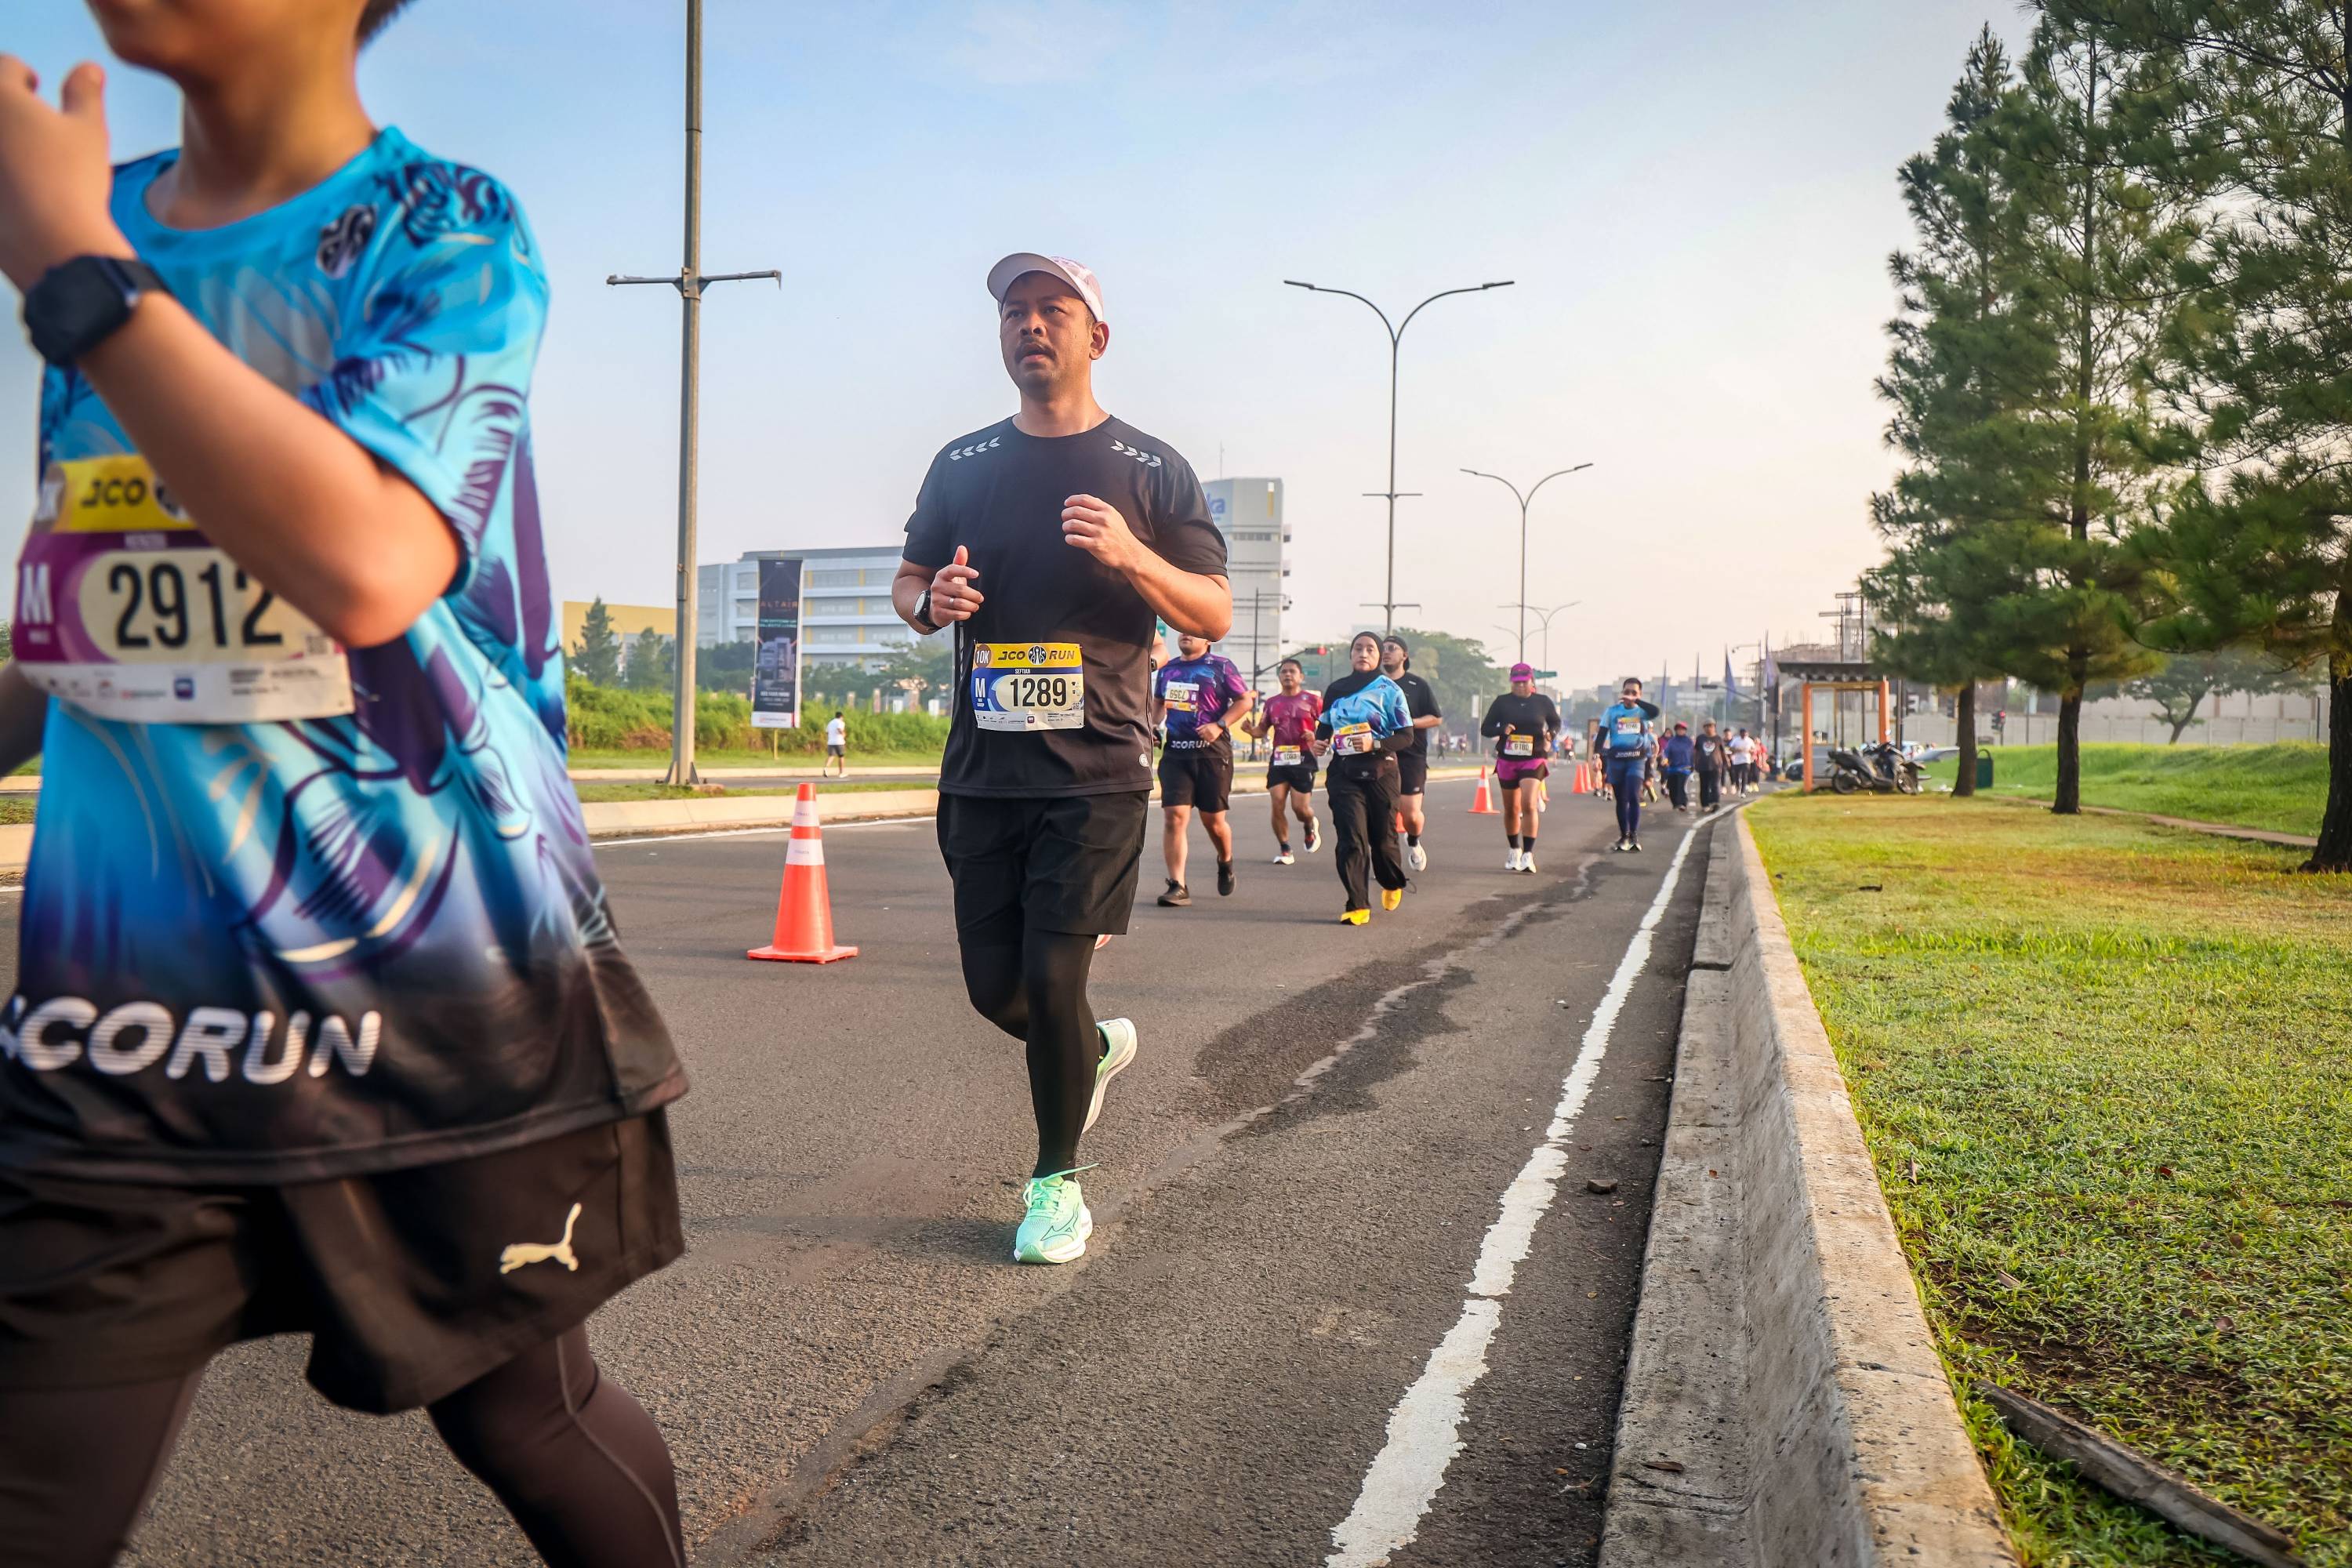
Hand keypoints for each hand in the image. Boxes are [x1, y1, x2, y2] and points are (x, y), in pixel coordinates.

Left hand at [0, 59, 130, 292]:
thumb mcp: (89, 130)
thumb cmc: (73, 182)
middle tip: (26, 124)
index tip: (35, 88)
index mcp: (0, 96)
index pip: (7, 66)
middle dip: (7, 109)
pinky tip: (12, 188)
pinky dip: (0, 178)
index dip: (25, 76)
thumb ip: (85, 92)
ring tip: (20, 157)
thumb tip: (88, 67)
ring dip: (2, 141)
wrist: (52, 245)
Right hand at [927, 546, 981, 621]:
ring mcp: (936, 600)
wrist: (934, 608)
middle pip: (960, 590)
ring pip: (960, 603)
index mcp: (941, 575)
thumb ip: (959, 562)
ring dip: (972, 606)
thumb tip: (962, 547)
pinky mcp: (938, 613)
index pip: (952, 569)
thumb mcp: (953, 576)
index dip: (964, 571)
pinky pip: (956, 614)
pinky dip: (966, 614)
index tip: (976, 574)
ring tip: (975, 606)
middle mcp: (937, 586)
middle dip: (974, 595)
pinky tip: (967, 612)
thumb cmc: (948, 589)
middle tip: (980, 598)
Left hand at [1061, 493, 1141, 573]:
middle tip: (1064, 517)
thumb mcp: (1115, 516)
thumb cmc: (1120, 534)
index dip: (1072, 500)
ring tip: (1066, 528)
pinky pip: (1076, 539)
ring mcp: (1099, 532)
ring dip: (1066, 526)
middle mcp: (1103, 519)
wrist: (1129, 552)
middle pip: (1076, 510)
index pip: (1084, 499)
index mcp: (1106, 510)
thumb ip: (1101, 507)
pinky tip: (1069, 539)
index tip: (1066, 504)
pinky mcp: (1096, 545)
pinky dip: (1069, 538)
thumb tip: (1086, 500)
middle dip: (1066, 513)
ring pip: (1074, 524)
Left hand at [1196, 722, 1222, 745]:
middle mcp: (1208, 732)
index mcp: (1206, 728)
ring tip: (1206, 736)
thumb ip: (1200, 727)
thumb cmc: (1212, 725)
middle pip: (1202, 736)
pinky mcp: (1214, 737)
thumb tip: (1195, 729)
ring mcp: (1211, 735)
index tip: (1199, 733)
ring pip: (1205, 739)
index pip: (1199, 733)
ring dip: (1205, 738)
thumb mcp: (1206, 724)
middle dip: (1202, 736)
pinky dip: (1209, 740)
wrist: (1219, 726)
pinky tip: (1209, 738)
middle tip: (1203, 735)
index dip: (1199, 733)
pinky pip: (1210, 740)